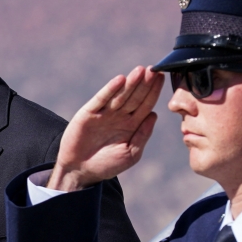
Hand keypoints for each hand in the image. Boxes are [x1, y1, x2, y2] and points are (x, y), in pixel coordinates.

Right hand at [48, 66, 164, 190]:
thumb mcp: (130, 154)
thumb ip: (142, 135)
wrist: (80, 172)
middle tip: (154, 70)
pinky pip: (101, 99)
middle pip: (135, 96)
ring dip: (130, 83)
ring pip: (120, 95)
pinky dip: (110, 90)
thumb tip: (154, 115)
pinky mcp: (88, 113)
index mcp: (131, 125)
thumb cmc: (106, 165)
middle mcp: (119, 116)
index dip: (153, 92)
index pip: (145, 104)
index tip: (162, 78)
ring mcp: (104, 113)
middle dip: (144, 84)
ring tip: (141, 71)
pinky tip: (119, 80)